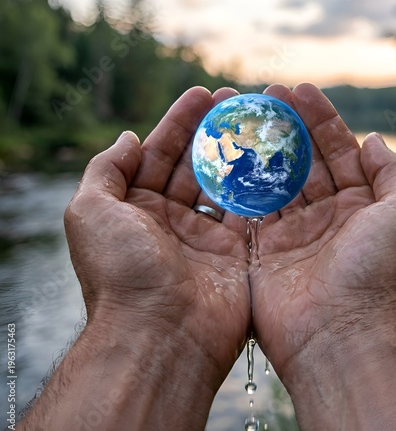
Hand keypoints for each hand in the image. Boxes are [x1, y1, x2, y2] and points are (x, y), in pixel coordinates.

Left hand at [65, 87, 250, 375]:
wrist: (161, 336)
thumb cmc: (121, 271)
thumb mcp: (90, 211)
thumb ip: (106, 169)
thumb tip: (127, 137)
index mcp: (135, 209)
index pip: (159, 154)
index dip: (179, 123)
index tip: (201, 95)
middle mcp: (169, 221)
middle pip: (194, 165)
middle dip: (212, 131)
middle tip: (233, 101)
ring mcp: (203, 238)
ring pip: (222, 184)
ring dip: (237, 153)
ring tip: (255, 122)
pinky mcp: (233, 254)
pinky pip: (247, 213)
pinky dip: (257, 186)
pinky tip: (270, 158)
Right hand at [250, 82, 395, 376]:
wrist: (342, 334)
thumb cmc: (381, 271)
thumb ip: (393, 172)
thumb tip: (374, 139)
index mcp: (360, 207)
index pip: (337, 152)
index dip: (320, 120)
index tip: (299, 91)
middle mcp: (326, 218)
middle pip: (302, 162)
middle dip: (286, 127)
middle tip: (266, 95)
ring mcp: (293, 235)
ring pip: (275, 181)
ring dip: (261, 149)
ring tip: (245, 116)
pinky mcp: (264, 253)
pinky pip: (250, 211)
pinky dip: (241, 183)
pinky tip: (230, 154)